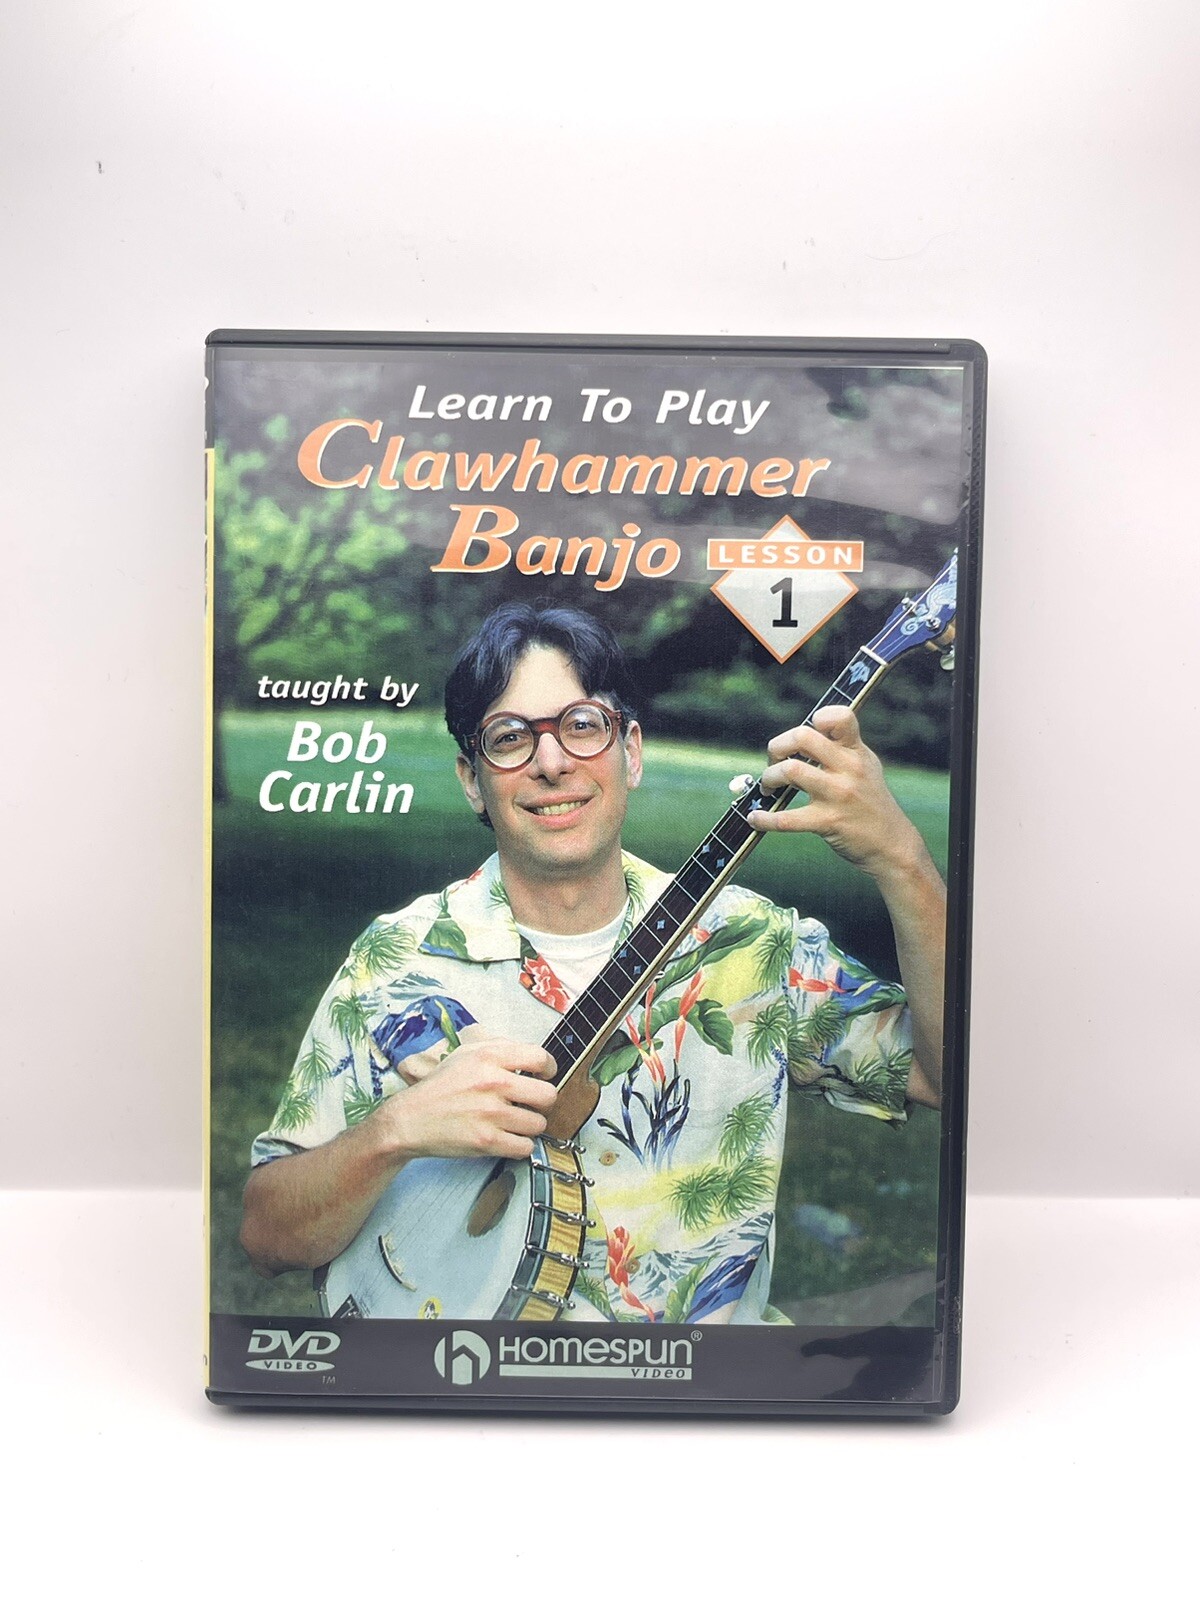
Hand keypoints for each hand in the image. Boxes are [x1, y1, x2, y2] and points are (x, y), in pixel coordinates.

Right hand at [379, 1030, 557, 1161]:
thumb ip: (499, 1048)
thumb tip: (531, 1056)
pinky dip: (519, 1145)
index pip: (541, 1058)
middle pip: (548, 1095)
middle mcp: (493, 1082)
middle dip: (542, 1102)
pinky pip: (525, 1147)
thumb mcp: (465, 1054)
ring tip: (514, 1122)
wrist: (410, 1120)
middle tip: (531, 1104)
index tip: (544, 1076)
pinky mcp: (487, 1141)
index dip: (548, 1069)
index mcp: (489, 1057)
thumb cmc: (439, 1088)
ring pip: (539, 1124)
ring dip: (529, 1126)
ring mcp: (490, 1113)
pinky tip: (507, 1138)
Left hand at [750, 707, 927, 883]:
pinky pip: (786, 819)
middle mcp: (848, 769)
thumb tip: (804, 733)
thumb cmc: (872, 803)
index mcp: (857, 752)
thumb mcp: (866, 767)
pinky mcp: (828, 822)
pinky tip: (755, 818)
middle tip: (774, 761)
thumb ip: (841, 748)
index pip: (840, 717)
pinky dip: (764, 818)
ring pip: (791, 771)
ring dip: (769, 777)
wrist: (892, 845)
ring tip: (769, 786)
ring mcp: (838, 795)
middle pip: (803, 737)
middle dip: (778, 747)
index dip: (817, 718)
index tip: (803, 736)